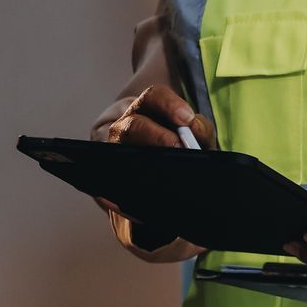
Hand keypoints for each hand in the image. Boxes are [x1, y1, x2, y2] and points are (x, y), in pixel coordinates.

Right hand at [96, 85, 215, 218]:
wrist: (145, 167)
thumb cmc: (172, 142)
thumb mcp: (189, 134)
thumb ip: (199, 130)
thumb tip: (197, 132)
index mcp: (145, 109)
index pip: (153, 96)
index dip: (169, 104)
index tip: (187, 118)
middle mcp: (124, 126)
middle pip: (134, 125)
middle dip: (157, 137)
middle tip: (179, 149)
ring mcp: (112, 151)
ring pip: (119, 154)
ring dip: (141, 166)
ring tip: (165, 180)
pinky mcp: (107, 177)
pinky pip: (110, 189)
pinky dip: (124, 199)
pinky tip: (142, 209)